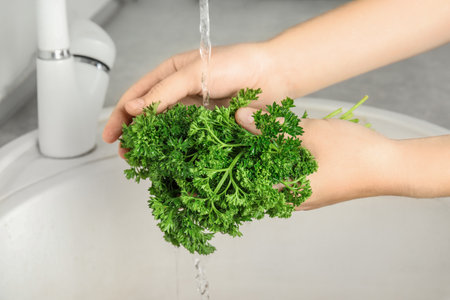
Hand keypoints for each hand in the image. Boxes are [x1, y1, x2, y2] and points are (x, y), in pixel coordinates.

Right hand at [102, 42, 289, 156]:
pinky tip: (167, 160)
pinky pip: (187, 139)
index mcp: (171, 73)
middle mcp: (180, 92)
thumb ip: (164, 92)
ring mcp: (194, 110)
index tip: (110, 135)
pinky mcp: (209, 125)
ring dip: (153, 145)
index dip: (121, 115)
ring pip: (166, 130)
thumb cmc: (237, 65)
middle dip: (134, 135)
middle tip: (125, 154)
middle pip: (149, 115)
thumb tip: (134, 109)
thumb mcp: (194, 73)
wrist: (273, 75)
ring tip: (141, 161)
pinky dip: (175, 149)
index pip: (138, 95)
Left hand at [235, 107, 396, 209]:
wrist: (394, 167)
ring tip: (255, 138)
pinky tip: (282, 144)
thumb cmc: (354, 153)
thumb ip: (273, 125)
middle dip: (246, 161)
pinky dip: (282, 163)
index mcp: (289, 195)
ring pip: (276, 181)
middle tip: (236, 138)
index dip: (232, 166)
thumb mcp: (309, 133)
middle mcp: (295, 202)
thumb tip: (240, 116)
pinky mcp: (318, 189)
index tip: (224, 147)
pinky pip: (291, 178)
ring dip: (265, 161)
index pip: (247, 187)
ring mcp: (308, 198)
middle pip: (259, 184)